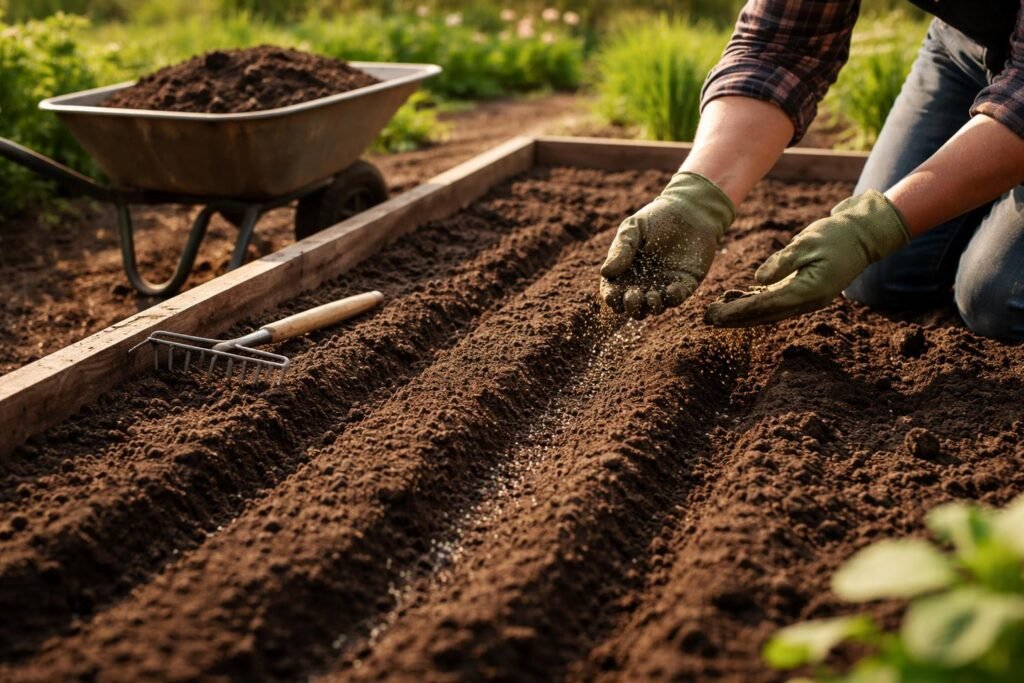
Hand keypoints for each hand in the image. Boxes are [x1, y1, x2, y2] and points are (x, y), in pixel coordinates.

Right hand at [600, 172, 734, 319]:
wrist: (689, 210)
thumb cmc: (656, 217)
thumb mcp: (633, 229)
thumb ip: (621, 250)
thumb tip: (604, 273)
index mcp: (626, 271)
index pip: (614, 292)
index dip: (612, 298)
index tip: (613, 295)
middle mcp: (644, 282)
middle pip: (634, 307)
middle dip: (632, 307)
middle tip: (633, 296)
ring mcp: (664, 284)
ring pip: (655, 308)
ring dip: (652, 307)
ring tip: (652, 296)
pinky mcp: (685, 283)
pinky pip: (678, 298)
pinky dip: (674, 298)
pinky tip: (672, 288)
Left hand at [705, 190, 909, 326]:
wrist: (862, 236)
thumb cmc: (836, 236)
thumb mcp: (808, 243)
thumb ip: (783, 262)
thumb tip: (758, 279)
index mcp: (809, 291)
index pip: (766, 305)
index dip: (739, 311)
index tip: (716, 314)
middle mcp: (807, 301)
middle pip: (764, 314)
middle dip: (735, 318)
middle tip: (707, 319)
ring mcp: (805, 298)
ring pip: (767, 310)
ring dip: (741, 312)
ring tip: (715, 311)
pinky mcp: (802, 290)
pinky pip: (774, 301)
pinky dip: (753, 301)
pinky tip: (734, 298)